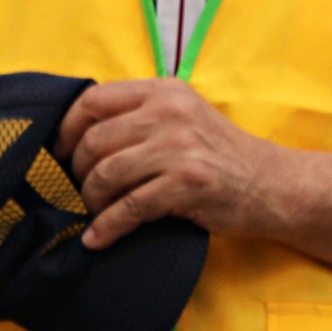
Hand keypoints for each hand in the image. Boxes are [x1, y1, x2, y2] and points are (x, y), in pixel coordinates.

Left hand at [58, 79, 299, 249]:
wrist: (274, 185)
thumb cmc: (220, 155)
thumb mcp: (183, 117)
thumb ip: (139, 116)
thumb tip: (74, 136)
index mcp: (163, 91)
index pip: (93, 99)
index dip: (66, 128)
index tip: (57, 153)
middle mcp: (170, 113)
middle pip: (93, 141)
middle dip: (76, 172)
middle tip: (76, 191)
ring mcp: (180, 148)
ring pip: (105, 175)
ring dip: (90, 201)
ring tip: (91, 214)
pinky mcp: (188, 185)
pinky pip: (128, 208)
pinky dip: (106, 228)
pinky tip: (97, 239)